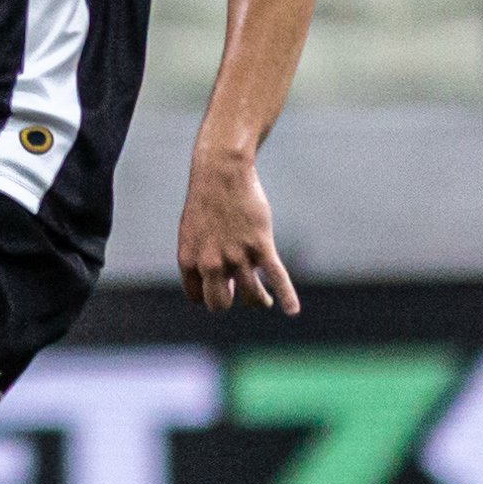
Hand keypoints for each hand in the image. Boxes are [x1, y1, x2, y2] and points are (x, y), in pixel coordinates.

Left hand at [177, 142, 299, 314]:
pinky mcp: (261, 246)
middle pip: (221, 304)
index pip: (198, 298)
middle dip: (231, 301)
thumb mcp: (193, 233)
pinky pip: (276, 277)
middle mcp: (211, 263)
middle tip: (238, 291)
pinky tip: (292, 310)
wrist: (220, 172)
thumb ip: (201, 260)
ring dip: (258, 300)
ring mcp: (237, 256)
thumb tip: (224, 283)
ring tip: (263, 299)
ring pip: (251, 296)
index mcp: (190, 261)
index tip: (220, 286)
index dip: (210, 295)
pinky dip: (286, 296)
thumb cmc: (206, 202)